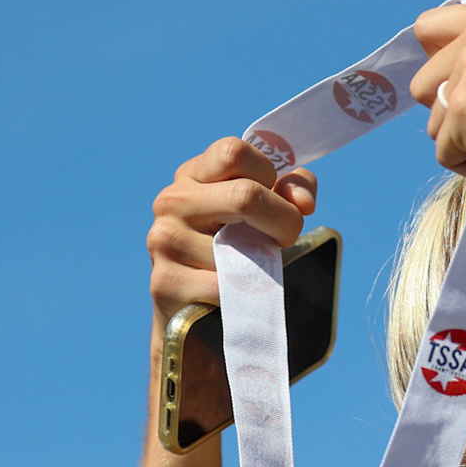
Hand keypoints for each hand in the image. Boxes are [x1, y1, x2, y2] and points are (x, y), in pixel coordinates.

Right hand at [147, 137, 318, 326]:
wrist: (195, 314)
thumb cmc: (235, 250)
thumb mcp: (262, 210)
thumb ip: (291, 190)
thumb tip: (302, 203)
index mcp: (193, 174)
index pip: (234, 151)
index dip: (269, 174)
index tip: (276, 198)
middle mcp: (172, 201)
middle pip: (245, 195)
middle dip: (283, 220)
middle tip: (286, 239)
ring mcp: (163, 240)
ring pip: (240, 247)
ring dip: (261, 263)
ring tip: (252, 268)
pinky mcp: (165, 282)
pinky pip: (226, 284)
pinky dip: (244, 292)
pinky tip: (235, 293)